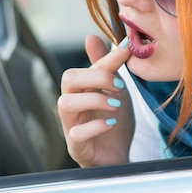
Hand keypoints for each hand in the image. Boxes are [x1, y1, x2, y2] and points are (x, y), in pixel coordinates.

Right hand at [57, 35, 133, 166]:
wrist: (118, 156)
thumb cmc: (112, 122)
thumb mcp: (113, 91)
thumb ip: (105, 66)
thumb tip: (93, 36)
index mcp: (80, 90)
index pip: (86, 66)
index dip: (106, 58)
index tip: (126, 50)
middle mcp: (71, 104)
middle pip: (67, 79)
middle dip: (94, 77)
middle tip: (118, 85)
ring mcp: (71, 125)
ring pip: (65, 103)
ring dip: (93, 99)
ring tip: (116, 104)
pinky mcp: (76, 146)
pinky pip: (76, 133)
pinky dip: (95, 126)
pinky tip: (111, 124)